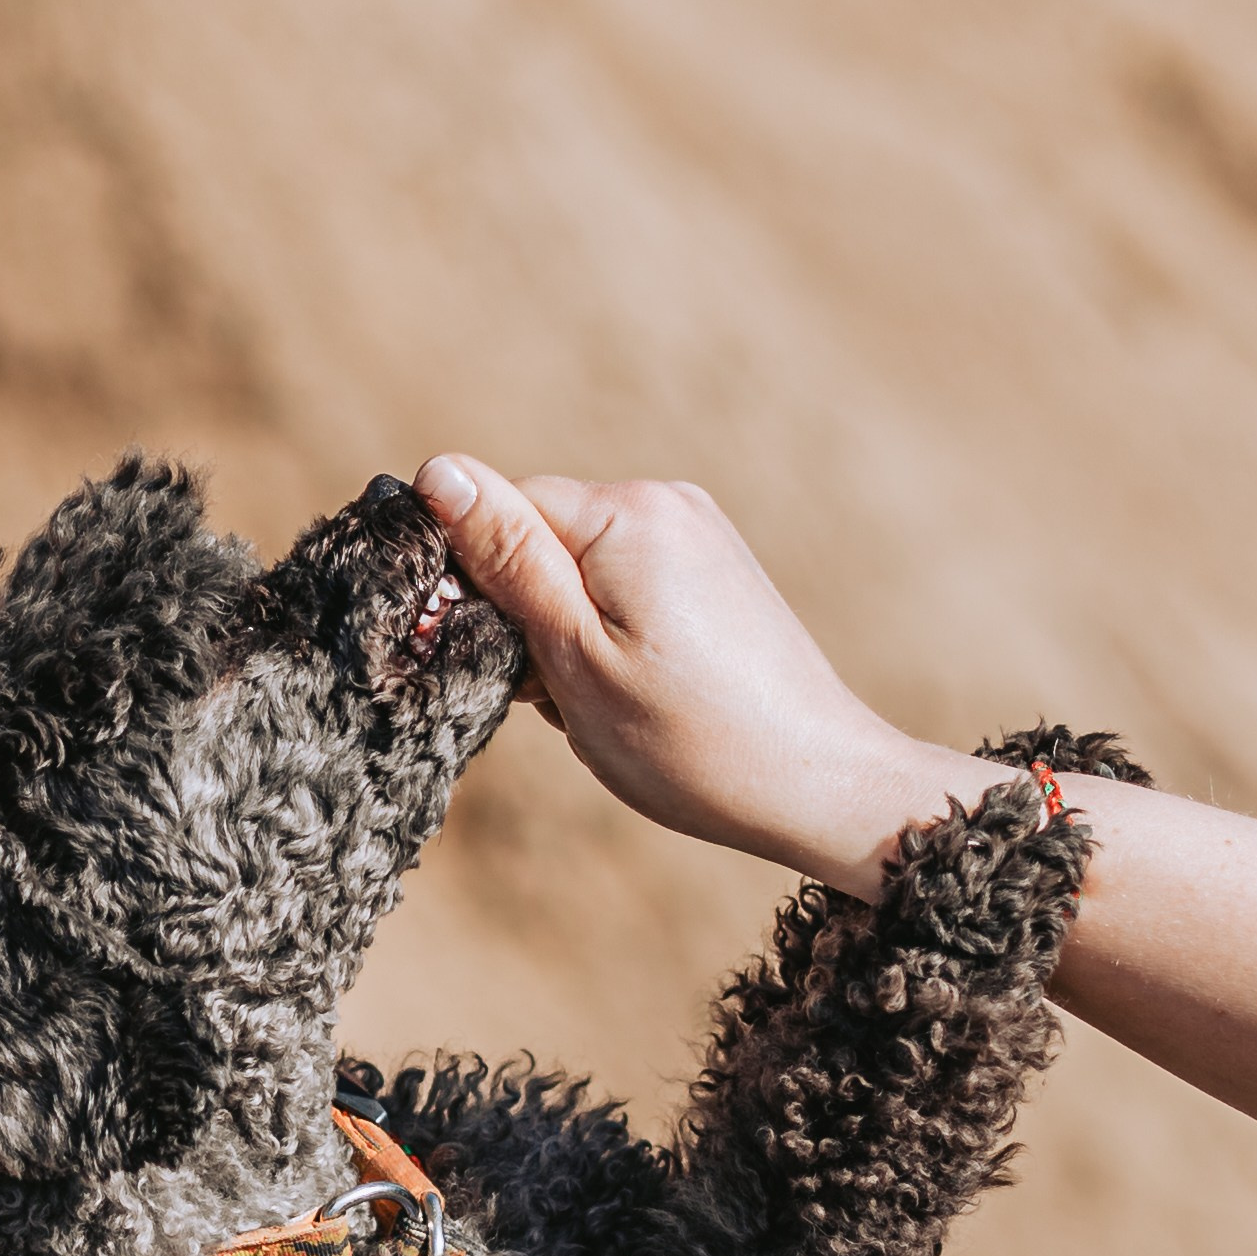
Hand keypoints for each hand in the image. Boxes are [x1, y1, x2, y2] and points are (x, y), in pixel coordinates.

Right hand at [413, 458, 951, 894]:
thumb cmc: (691, 741)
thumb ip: (506, 559)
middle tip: (562, 695)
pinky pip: (624, 585)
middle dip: (527, 614)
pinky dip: (610, 637)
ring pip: (578, 569)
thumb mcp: (575, 655)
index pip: (498, 508)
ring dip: (566, 634)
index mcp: (627, 512)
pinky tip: (640, 694)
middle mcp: (667, 501)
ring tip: (608, 702)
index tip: (498, 657)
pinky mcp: (715, 570)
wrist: (819, 785)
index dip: (475, 583)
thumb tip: (437, 469)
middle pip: (539, 537)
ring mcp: (697, 532)